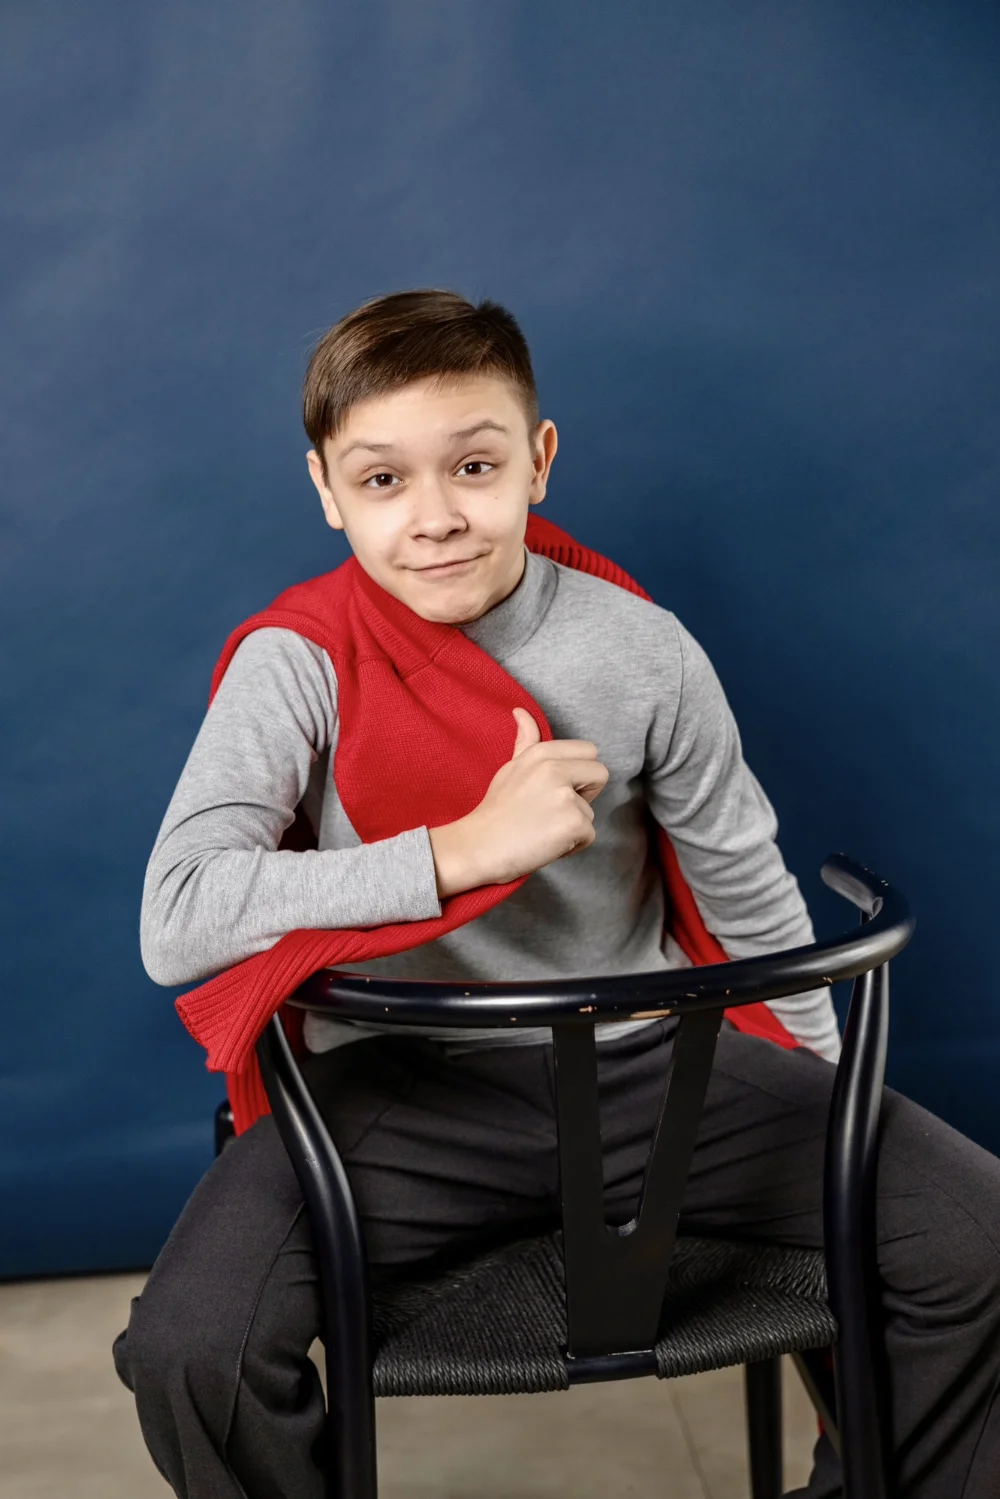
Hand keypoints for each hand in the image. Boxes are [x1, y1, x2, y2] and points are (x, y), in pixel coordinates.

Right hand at [428, 707, 608, 895]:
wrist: (479, 847)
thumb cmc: (496, 811)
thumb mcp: (511, 767)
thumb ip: (526, 740)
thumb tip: (521, 711)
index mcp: (542, 753)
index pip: (589, 751)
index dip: (578, 773)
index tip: (556, 789)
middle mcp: (556, 769)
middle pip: (600, 774)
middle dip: (586, 794)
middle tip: (553, 810)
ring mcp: (566, 796)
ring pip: (590, 811)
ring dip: (572, 825)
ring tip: (541, 830)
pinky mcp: (573, 823)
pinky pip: (588, 835)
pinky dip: (572, 845)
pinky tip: (546, 843)